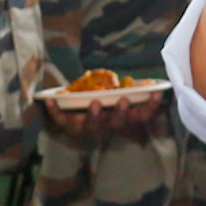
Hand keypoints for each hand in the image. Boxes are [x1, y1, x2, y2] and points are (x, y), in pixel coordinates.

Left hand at [43, 94, 161, 144]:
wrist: (73, 108)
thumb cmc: (99, 96)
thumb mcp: (114, 89)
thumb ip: (124, 85)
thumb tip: (141, 79)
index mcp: (120, 115)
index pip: (140, 116)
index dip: (150, 108)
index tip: (157, 94)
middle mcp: (105, 123)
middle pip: (116, 123)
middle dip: (121, 112)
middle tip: (124, 100)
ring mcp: (87, 125)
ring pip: (91, 125)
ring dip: (94, 115)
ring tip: (95, 102)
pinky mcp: (68, 124)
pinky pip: (61, 120)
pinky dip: (54, 111)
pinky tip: (48, 100)